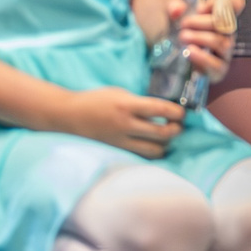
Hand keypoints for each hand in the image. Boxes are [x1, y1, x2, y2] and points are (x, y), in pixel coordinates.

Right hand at [62, 85, 185, 159]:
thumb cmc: (96, 100)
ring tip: (167, 136)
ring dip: (165, 144)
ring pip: (153, 150)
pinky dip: (151, 152)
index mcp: (127, 105)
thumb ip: (140, 102)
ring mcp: (120, 140)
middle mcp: (125, 124)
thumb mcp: (120, 93)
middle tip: (179, 125)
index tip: (183, 113)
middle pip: (161, 133)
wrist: (68, 116)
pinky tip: (153, 145)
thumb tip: (163, 109)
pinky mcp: (116, 150)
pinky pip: (140, 156)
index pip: (159, 109)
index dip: (176, 112)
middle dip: (176, 130)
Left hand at [167, 0, 239, 85]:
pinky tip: (189, 52)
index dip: (224, 2)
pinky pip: (217, 65)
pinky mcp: (219, 69)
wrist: (174, 61)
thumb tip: (176, 10)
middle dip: (203, 22)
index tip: (201, 7)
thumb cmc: (180, 33)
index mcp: (222, 16)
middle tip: (183, 24)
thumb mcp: (176, 18)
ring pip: (220, 42)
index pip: (236, 3)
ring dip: (201, 38)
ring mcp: (225, 52)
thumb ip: (174, 9)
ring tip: (183, 37)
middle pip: (226, 23)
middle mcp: (227, 33)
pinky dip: (203, 58)